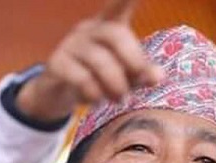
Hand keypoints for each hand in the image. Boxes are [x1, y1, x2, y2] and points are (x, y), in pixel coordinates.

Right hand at [16, 0, 163, 121]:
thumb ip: (142, 74)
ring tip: (119, 99)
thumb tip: (158, 76)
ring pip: (99, 61)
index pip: (119, 5)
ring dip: (116, 85)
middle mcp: (89, 30)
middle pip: (115, 34)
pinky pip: (81, 78)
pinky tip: (96, 101)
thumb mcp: (124, 77)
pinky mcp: (57, 63)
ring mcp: (70, 44)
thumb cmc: (98, 79)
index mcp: (108, 26)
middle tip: (139, 81)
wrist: (58, 94)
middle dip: (133, 60)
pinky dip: (94, 94)